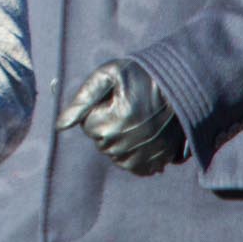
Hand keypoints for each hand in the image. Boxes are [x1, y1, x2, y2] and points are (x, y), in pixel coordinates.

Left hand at [56, 57, 185, 175]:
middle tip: (128, 107)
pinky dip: (133, 154)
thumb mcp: (109, 75)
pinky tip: (142, 136)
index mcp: (114, 121)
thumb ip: (82, 99)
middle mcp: (128, 143)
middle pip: (100, 141)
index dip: (98, 110)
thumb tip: (60, 125)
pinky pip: (133, 166)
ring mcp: (143, 155)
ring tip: (136, 120)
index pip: (87, 125)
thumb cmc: (143, 75)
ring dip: (119, 140)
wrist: (182, 85)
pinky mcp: (157, 162)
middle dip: (107, 125)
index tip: (115, 98)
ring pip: (115, 155)